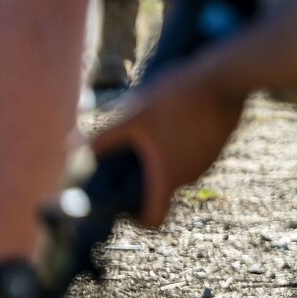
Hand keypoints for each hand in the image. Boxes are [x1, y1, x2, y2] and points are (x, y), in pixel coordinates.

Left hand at [90, 68, 246, 228]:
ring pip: (180, 169)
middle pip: (163, 189)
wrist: (226, 78)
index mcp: (167, 176)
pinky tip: (176, 118)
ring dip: (166, 157)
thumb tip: (70, 147)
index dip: (136, 219)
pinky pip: (195, 155)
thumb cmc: (177, 100)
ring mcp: (209, 161)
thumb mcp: (134, 116)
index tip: (124, 205)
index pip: (154, 219)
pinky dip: (183, 145)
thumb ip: (103, 137)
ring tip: (155, 128)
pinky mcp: (219, 146)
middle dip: (146, 176)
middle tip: (131, 151)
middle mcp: (191, 176)